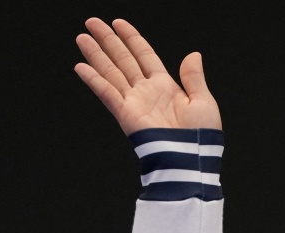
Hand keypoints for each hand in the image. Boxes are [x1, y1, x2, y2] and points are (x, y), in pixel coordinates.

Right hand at [74, 18, 221, 134]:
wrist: (191, 158)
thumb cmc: (201, 136)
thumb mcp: (203, 101)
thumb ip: (194, 77)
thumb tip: (194, 54)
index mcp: (166, 86)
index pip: (144, 55)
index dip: (132, 38)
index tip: (118, 23)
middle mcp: (146, 91)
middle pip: (123, 59)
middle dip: (108, 40)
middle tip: (92, 23)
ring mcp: (134, 102)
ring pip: (111, 72)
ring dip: (96, 55)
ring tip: (82, 37)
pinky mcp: (125, 114)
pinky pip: (107, 93)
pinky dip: (94, 80)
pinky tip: (81, 66)